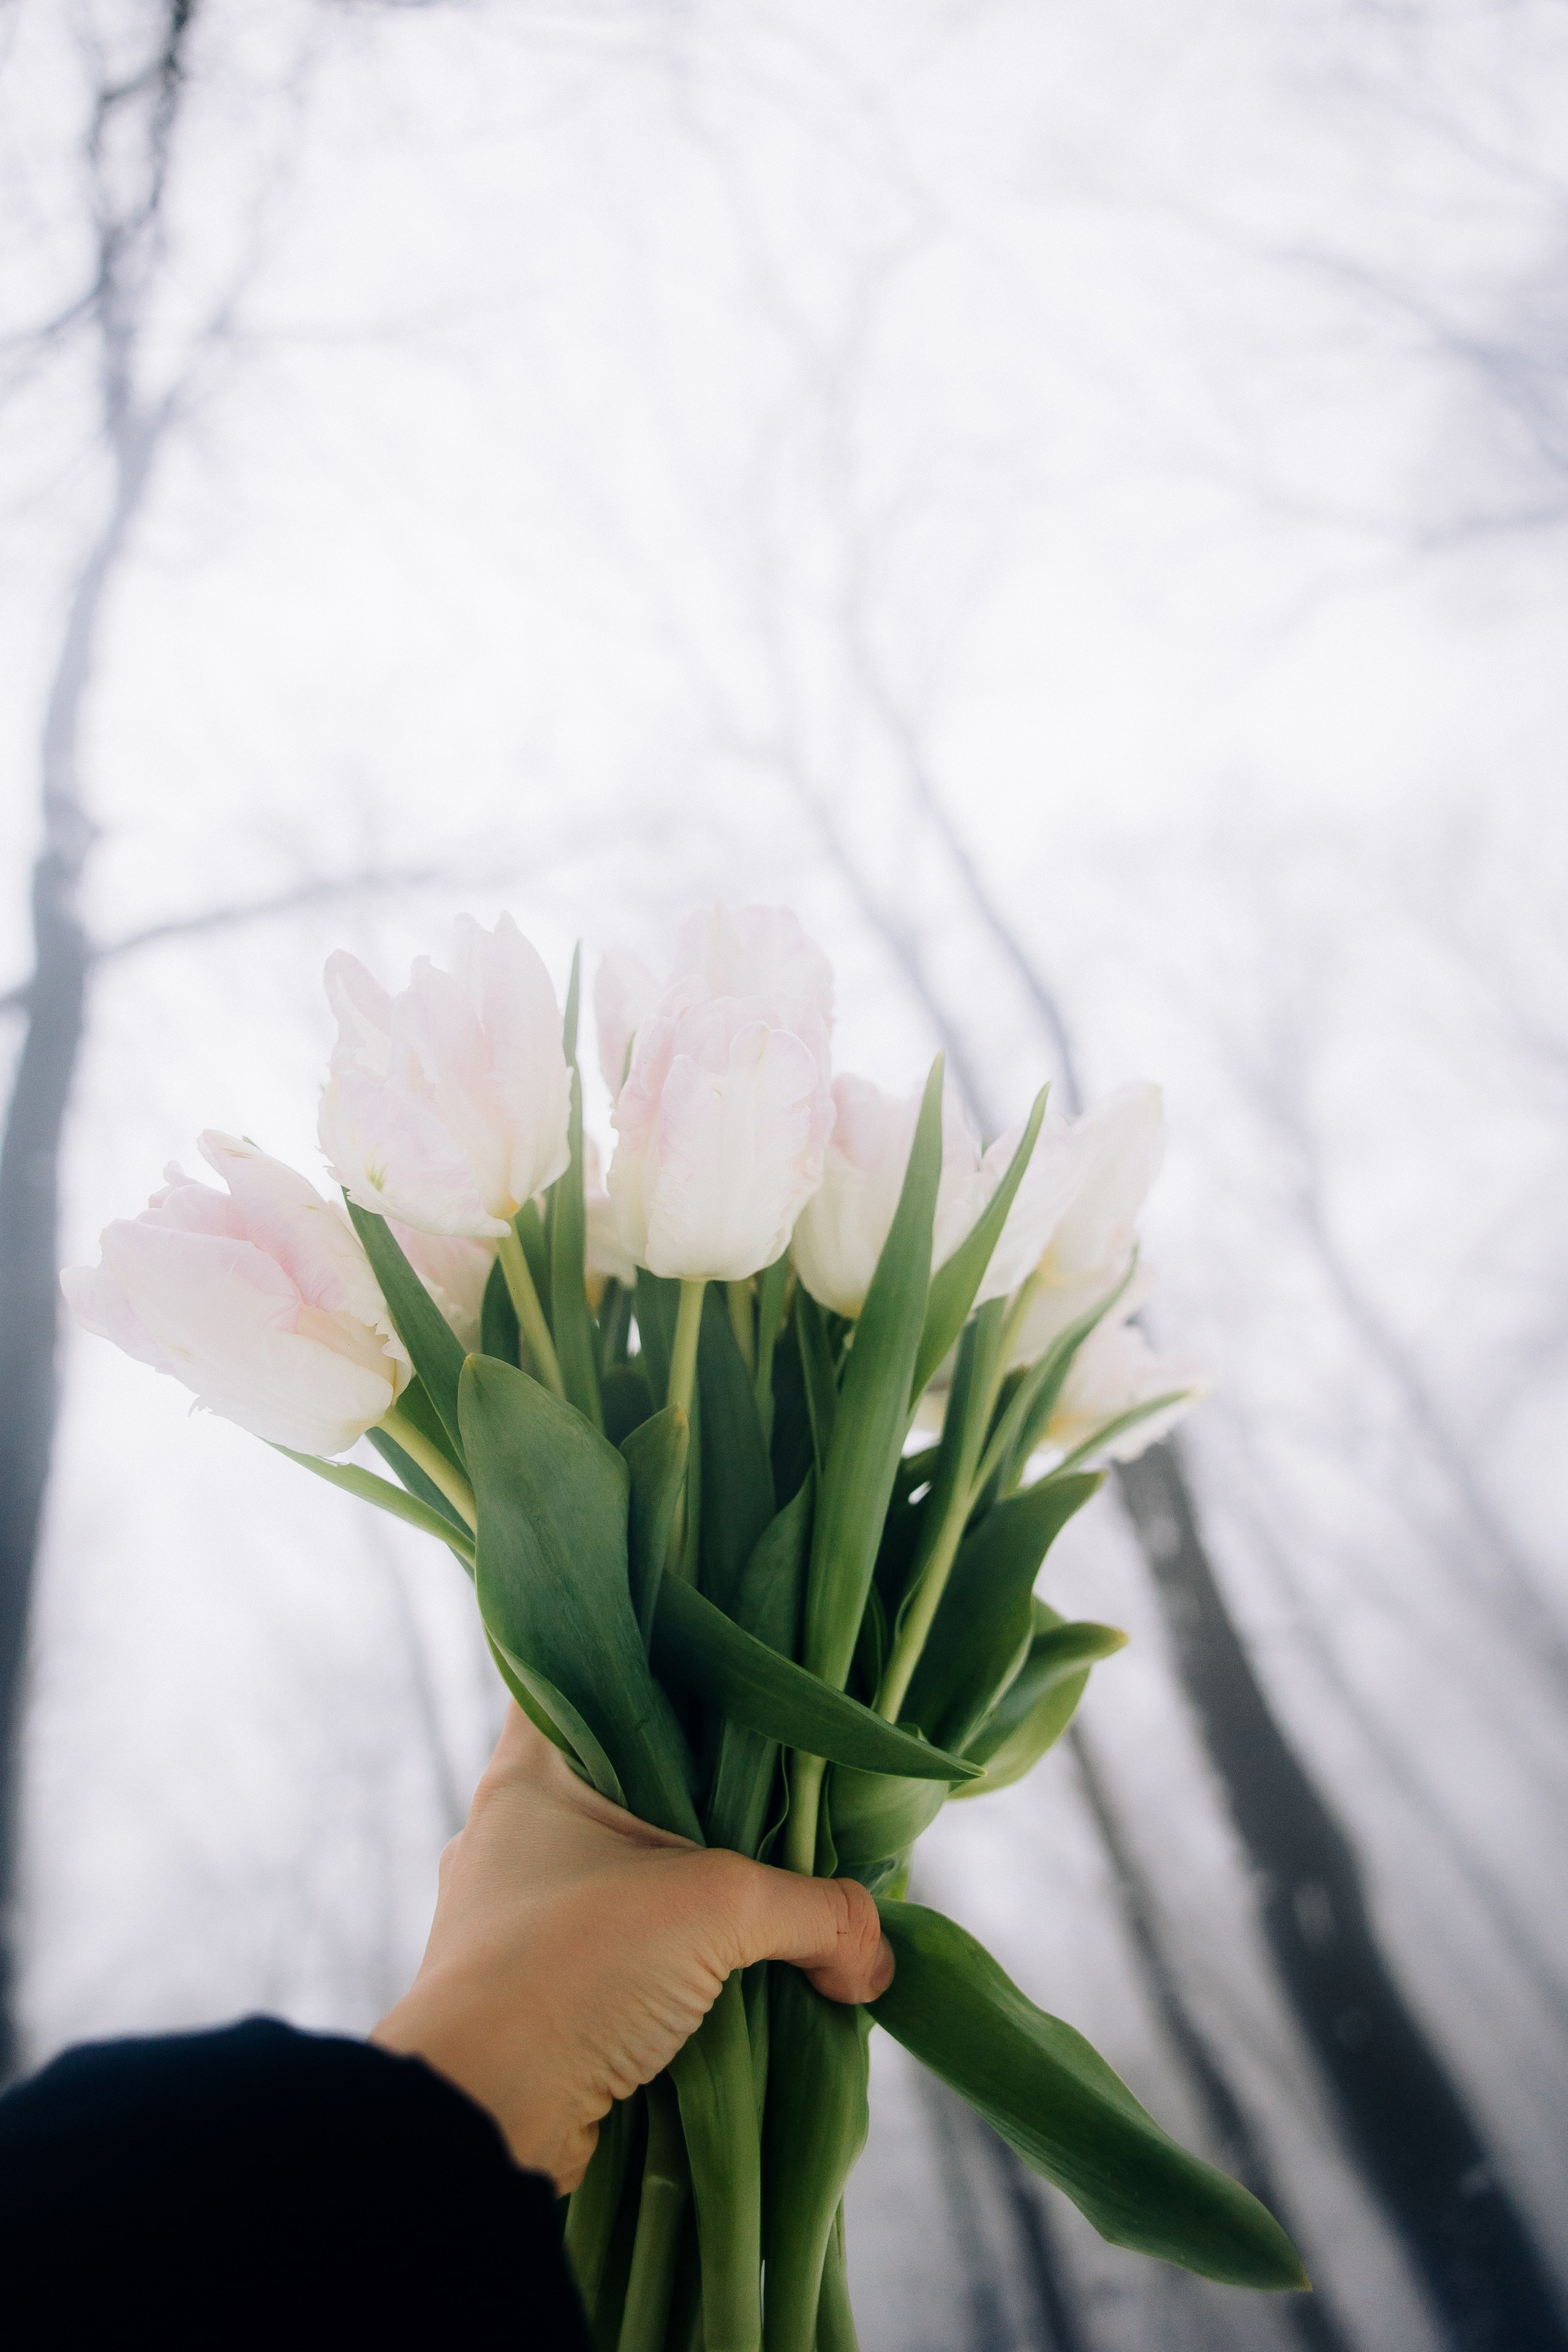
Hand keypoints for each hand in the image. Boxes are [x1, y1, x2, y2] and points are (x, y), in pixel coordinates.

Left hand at [371, 1705, 893, 2191]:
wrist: (483, 2122)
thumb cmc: (571, 1971)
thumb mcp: (715, 1911)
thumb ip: (815, 1912)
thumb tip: (876, 1958)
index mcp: (532, 1771)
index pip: (584, 1672)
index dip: (654, 1659)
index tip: (727, 1668)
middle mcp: (518, 1830)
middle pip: (626, 1777)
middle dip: (706, 1793)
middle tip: (786, 1786)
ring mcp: (521, 1911)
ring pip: (628, 1870)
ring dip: (695, 1888)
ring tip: (777, 1886)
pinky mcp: (539, 1986)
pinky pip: (622, 1944)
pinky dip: (675, 1955)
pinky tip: (739, 1968)